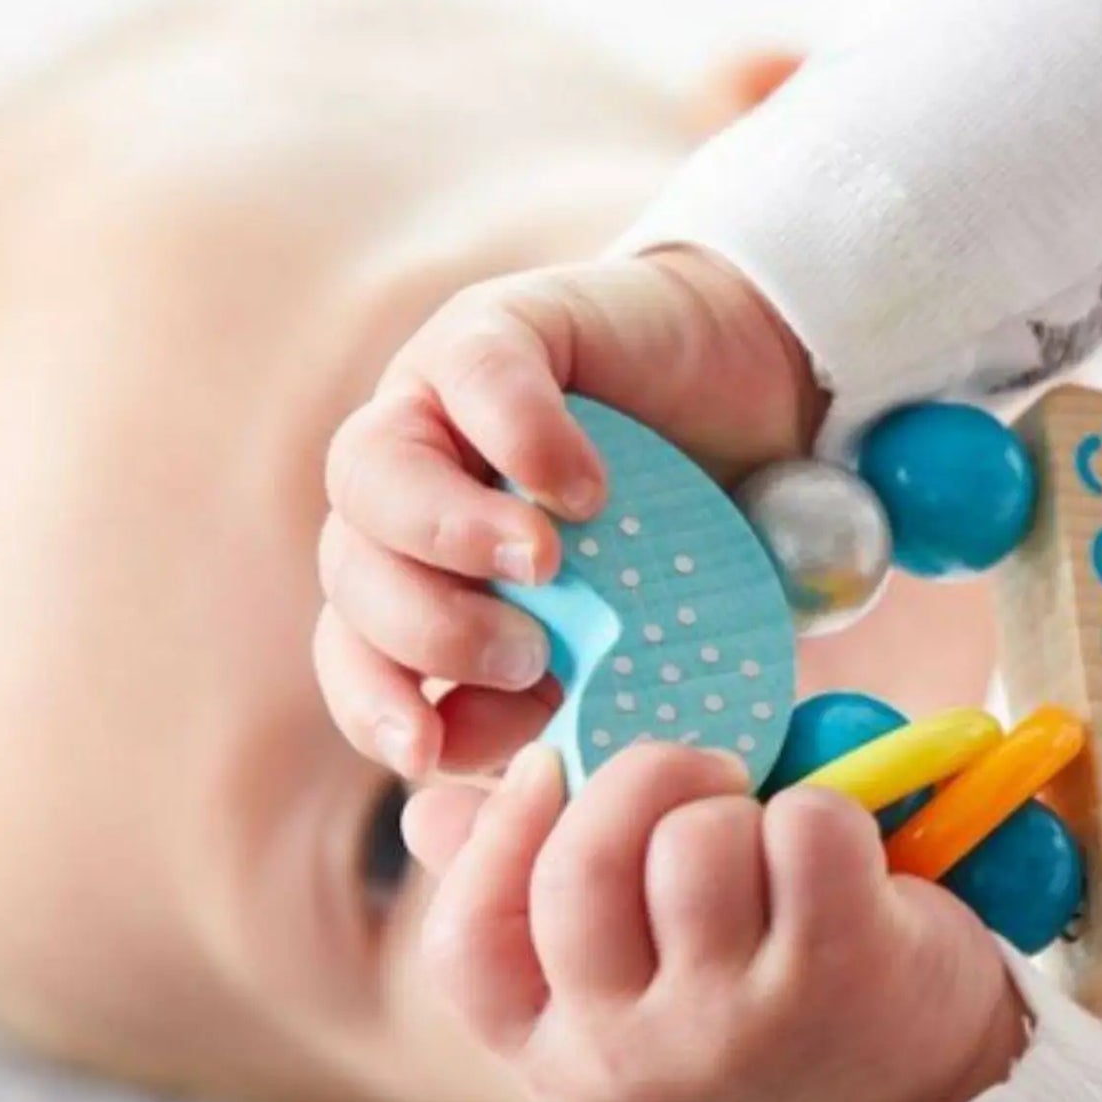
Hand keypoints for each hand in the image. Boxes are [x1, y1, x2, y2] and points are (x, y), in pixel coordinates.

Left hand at [315, 246, 821, 778]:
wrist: (753, 394)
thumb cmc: (695, 530)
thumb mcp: (636, 637)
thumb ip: (576, 700)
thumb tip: (525, 771)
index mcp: (424, 577)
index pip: (354, 655)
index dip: (374, 708)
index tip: (427, 753)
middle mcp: (407, 493)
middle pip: (348, 570)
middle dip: (425, 630)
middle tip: (525, 655)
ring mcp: (437, 404)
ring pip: (366, 473)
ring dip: (446, 534)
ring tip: (543, 566)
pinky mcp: (498, 329)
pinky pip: (473, 376)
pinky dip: (520, 435)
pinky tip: (584, 489)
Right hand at [403, 744, 1027, 1101]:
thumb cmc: (750, 1018)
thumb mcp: (632, 991)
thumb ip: (532, 902)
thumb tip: (431, 811)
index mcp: (563, 1059)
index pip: (467, 945)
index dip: (497, 835)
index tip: (546, 768)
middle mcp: (638, 1055)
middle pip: (580, 868)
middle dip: (638, 779)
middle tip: (698, 775)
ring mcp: (739, 1022)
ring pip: (696, 840)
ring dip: (740, 804)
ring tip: (769, 836)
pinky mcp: (840, 972)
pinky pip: (805, 827)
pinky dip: (826, 810)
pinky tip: (840, 855)